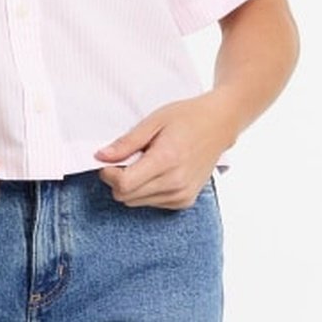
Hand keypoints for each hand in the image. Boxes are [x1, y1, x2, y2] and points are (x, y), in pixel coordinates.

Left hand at [94, 92, 235, 208]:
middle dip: (117, 179)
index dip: (109, 174)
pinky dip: (145, 191)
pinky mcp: (185, 201)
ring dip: (132, 186)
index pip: (123, 184)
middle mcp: (176, 182)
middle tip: (128, 158)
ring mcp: (182, 195)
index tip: (109, 160)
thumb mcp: (153, 121)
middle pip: (126, 196)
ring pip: (135, 202)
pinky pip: (151, 203)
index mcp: (166, 160)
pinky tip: (157, 172)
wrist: (220, 124)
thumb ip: (126, 143)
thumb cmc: (187, 118)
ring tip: (146, 163)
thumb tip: (101, 157)